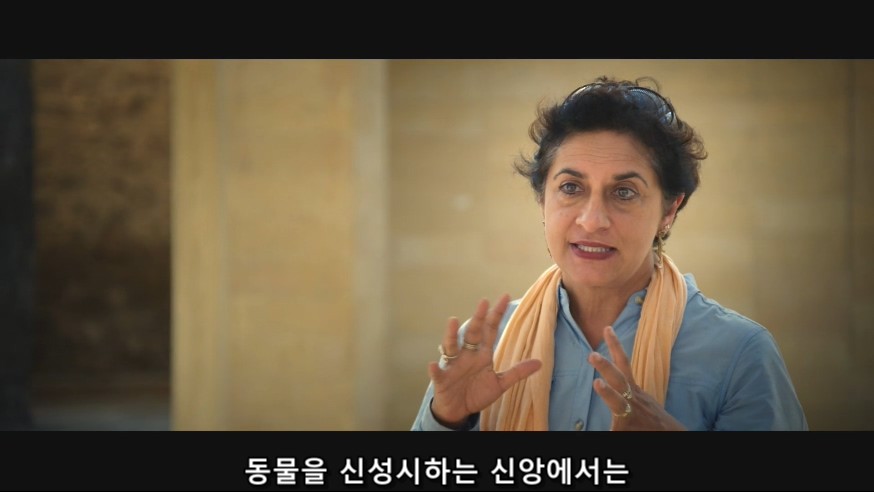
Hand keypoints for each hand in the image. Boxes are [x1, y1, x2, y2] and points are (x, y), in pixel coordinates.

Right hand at [428, 294, 541, 427]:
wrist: (458, 410)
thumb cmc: (476, 393)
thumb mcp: (500, 383)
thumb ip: (517, 372)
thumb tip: (540, 362)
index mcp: (482, 354)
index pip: (491, 330)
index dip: (497, 314)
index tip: (505, 297)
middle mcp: (467, 355)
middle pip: (473, 333)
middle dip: (478, 318)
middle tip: (484, 302)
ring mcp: (453, 365)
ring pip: (452, 346)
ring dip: (451, 334)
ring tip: (452, 321)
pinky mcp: (442, 379)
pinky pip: (437, 372)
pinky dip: (435, 369)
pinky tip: (433, 364)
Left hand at [589, 325, 686, 430]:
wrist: (670, 436)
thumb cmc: (650, 417)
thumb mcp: (638, 400)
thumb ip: (624, 390)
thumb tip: (606, 379)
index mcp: (632, 388)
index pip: (623, 363)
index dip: (615, 346)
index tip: (607, 328)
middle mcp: (632, 398)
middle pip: (619, 379)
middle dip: (605, 366)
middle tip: (591, 354)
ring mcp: (631, 413)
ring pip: (617, 402)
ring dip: (607, 393)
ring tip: (597, 382)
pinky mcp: (628, 429)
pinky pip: (616, 430)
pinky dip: (611, 431)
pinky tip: (605, 429)